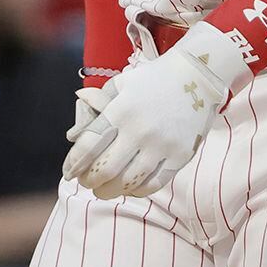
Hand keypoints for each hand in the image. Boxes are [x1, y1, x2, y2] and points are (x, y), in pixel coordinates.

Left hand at [61, 22, 253, 198]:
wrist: (198, 76)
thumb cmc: (154, 80)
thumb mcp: (122, 84)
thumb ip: (96, 107)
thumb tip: (73, 134)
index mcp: (121, 111)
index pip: (88, 145)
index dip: (73, 163)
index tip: (68, 172)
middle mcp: (141, 130)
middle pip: (106, 170)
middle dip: (90, 181)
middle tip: (87, 183)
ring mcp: (163, 145)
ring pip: (128, 182)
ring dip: (110, 190)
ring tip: (104, 190)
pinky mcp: (180, 155)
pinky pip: (154, 184)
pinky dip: (137, 190)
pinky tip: (130, 187)